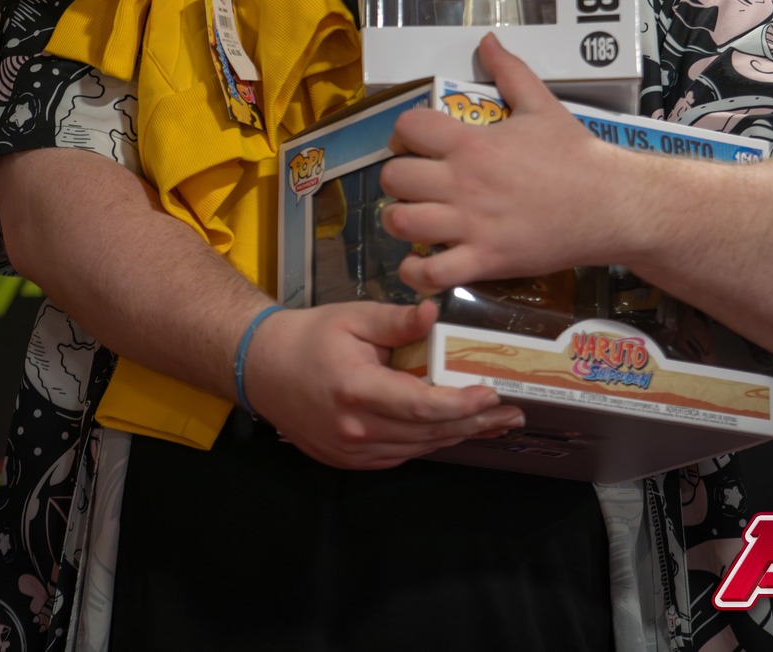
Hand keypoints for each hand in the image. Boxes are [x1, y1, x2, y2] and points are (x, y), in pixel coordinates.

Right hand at [240, 299, 524, 469]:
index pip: (421, 405)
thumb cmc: (309, 337)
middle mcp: (356, 428)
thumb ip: (396, 321)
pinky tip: (452, 429)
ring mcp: (352, 451)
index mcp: (357, 389)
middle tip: (511, 414)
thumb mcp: (352, 318)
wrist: (260, 368)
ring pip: (419, 449)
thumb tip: (435, 313)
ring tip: (493, 422)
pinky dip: (429, 442)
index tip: (492, 392)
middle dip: (474, 422)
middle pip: (428, 433)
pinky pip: (401, 455)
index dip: (461, 403)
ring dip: (457, 435)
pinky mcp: (350, 460)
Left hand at [379, 32, 639, 292]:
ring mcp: (472, 225)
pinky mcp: (485, 260)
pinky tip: (420, 262)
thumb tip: (487, 40)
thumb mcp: (542, 104)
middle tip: (415, 183)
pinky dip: (416, 273)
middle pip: (394, 178)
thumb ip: (509, 71)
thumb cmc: (576, 155)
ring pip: (402, 223)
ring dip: (400, 221)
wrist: (612, 204)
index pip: (408, 127)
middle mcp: (464, 183)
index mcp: (472, 143)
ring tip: (416, 219)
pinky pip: (431, 274)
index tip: (417, 143)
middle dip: (397, 179)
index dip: (404, 133)